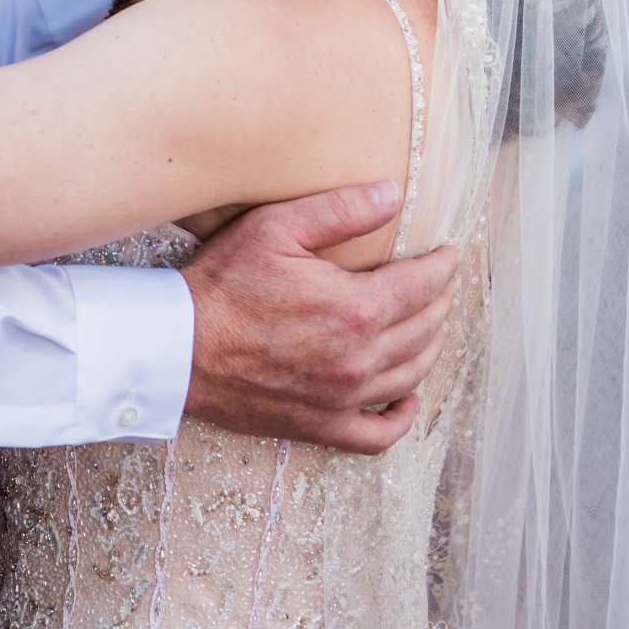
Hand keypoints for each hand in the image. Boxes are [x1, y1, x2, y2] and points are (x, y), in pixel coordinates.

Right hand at [180, 183, 458, 455]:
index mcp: (356, 310)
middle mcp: (359, 360)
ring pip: (412, 374)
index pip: (423, 286)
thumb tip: (393, 195)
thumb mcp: (277, 228)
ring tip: (431, 323)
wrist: (178, 350)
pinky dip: (402, 416)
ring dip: (430, 345)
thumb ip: (341, 210)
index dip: (443, 266)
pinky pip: (379, 434)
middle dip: (440, 300)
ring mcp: (343, 399)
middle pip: (424, 329)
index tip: (450, 253)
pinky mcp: (321, 426)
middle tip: (441, 281)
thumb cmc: (224, 285)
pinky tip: (409, 396)